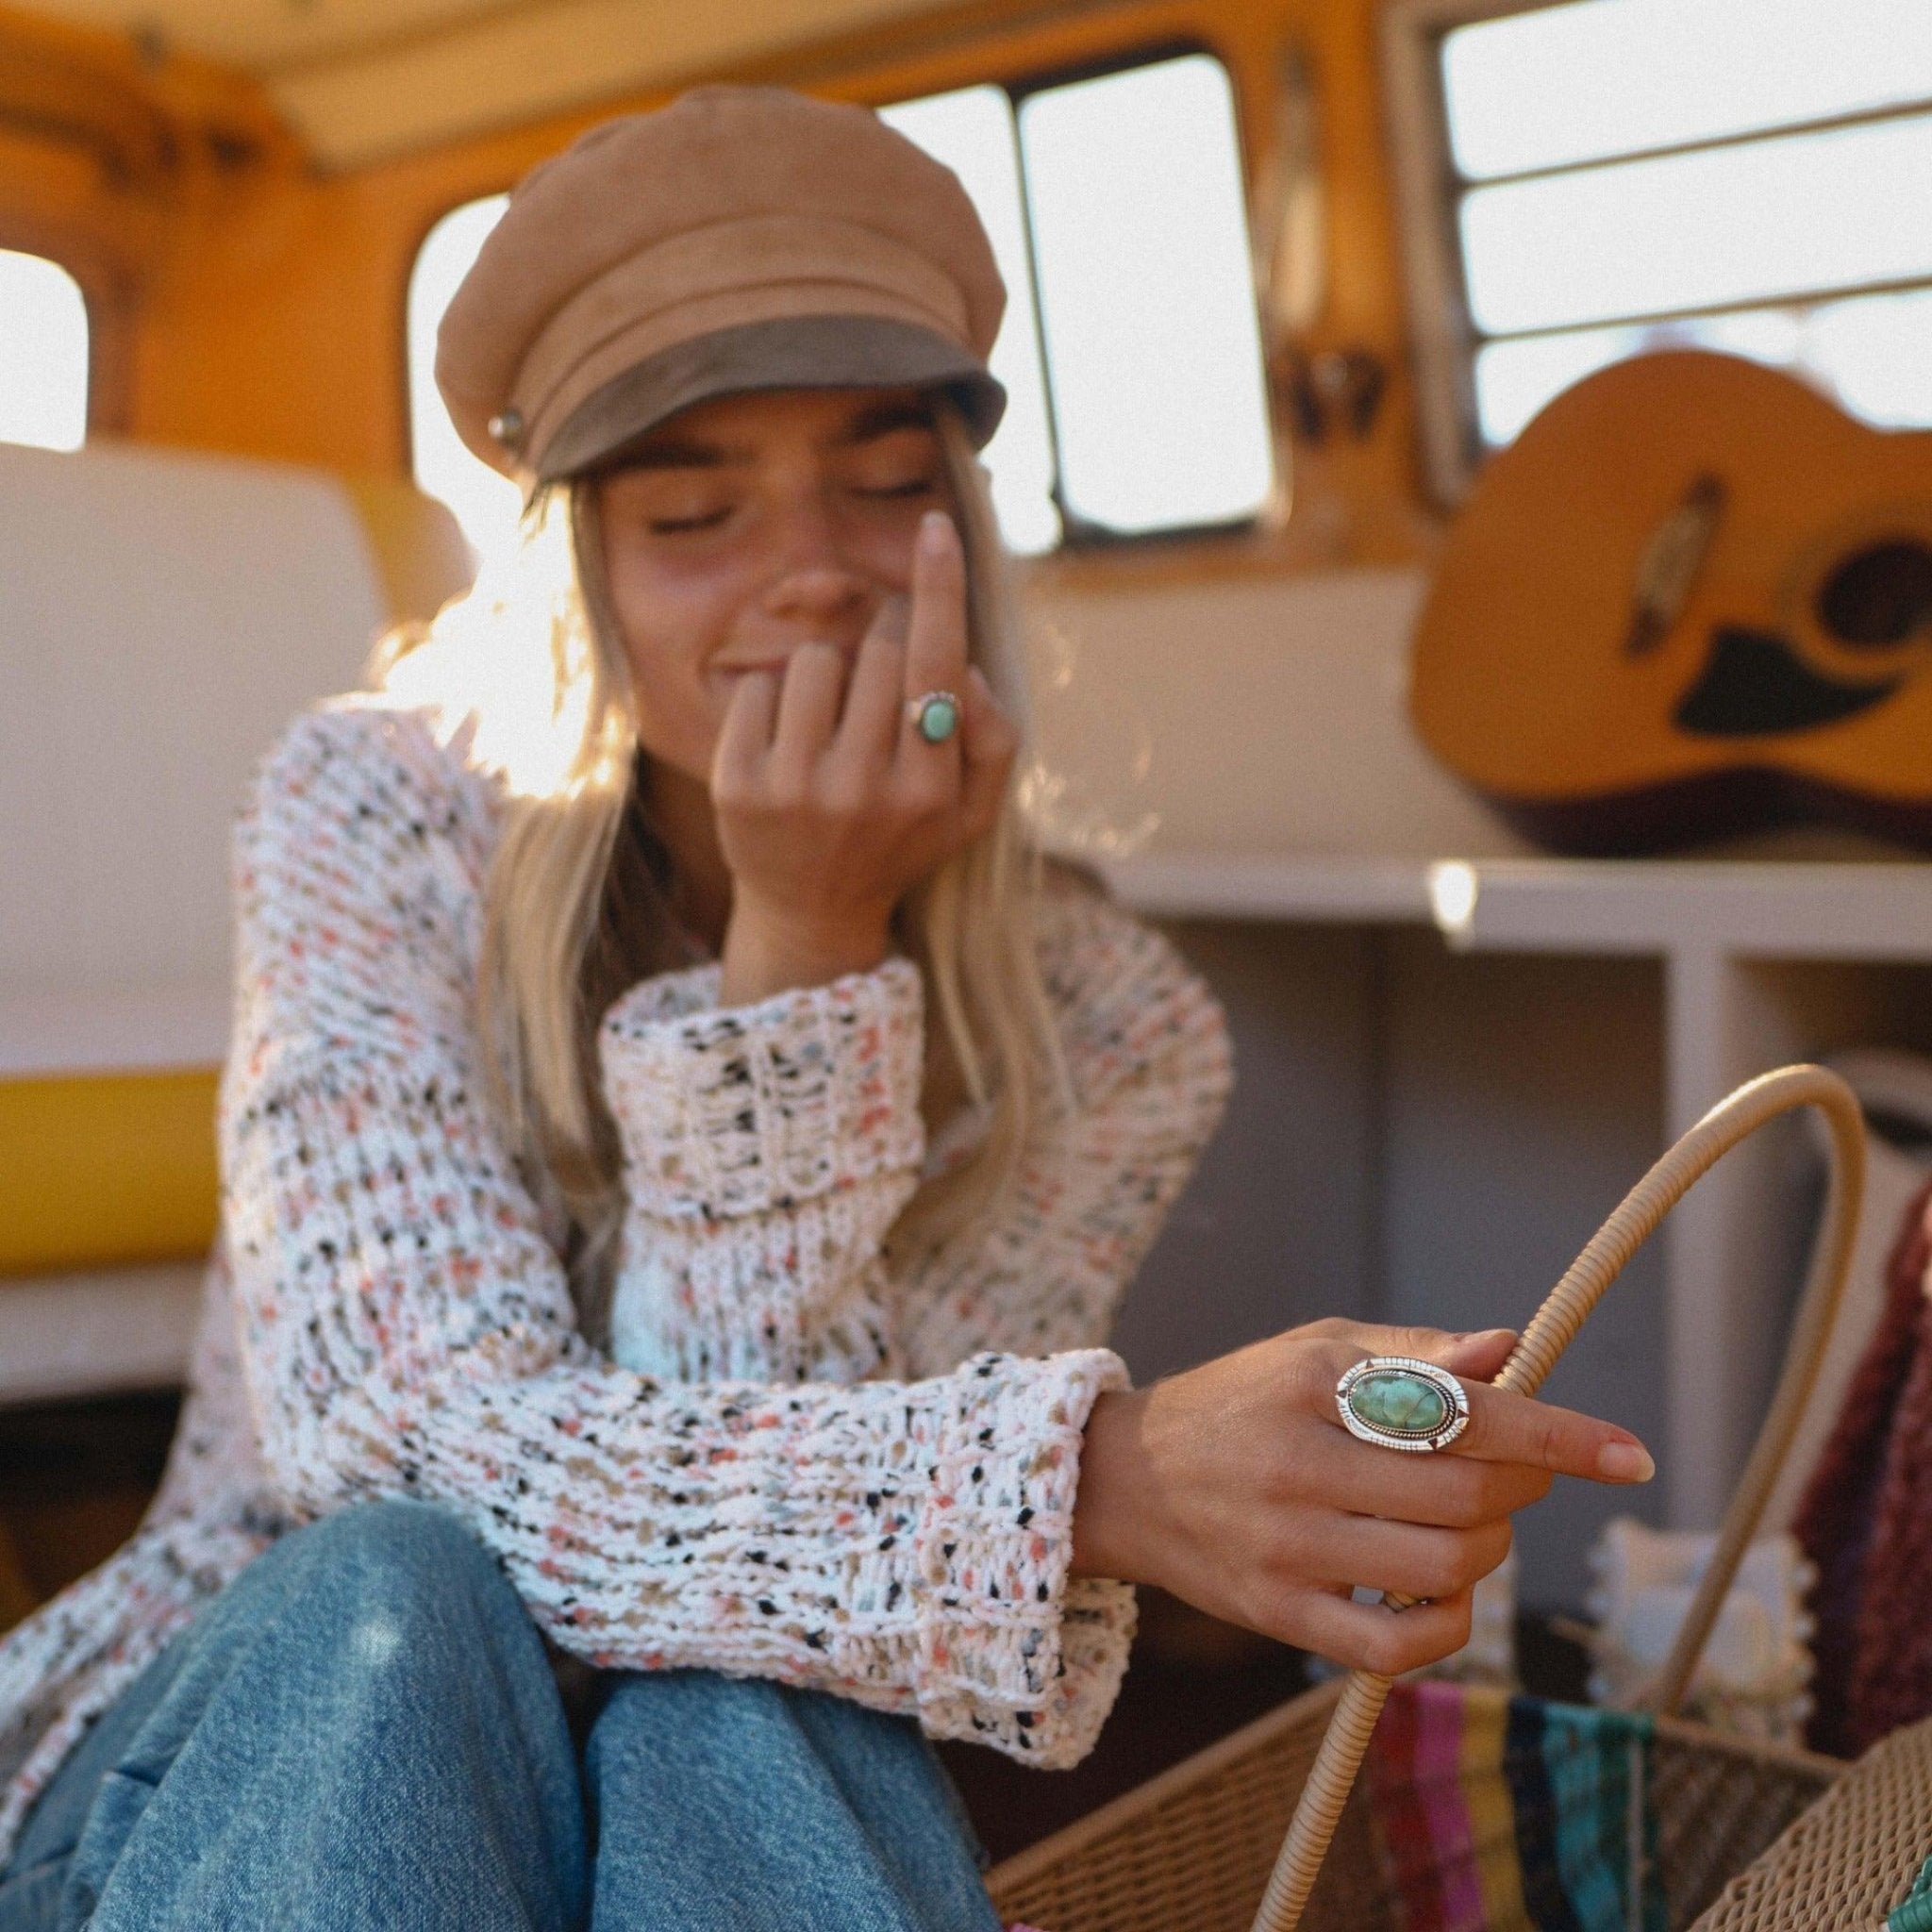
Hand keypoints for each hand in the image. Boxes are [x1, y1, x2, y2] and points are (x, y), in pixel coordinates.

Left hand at [712, 511, 1018, 1003]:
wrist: (812, 913)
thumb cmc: (901, 842)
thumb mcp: (972, 813)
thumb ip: (995, 740)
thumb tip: (968, 667)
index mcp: (927, 789)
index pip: (936, 665)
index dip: (938, 589)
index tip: (933, 527)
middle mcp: (862, 790)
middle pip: (877, 652)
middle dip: (881, 648)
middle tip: (878, 690)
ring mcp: (794, 790)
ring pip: (815, 661)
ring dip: (827, 674)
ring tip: (830, 728)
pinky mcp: (737, 787)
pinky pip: (759, 686)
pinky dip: (775, 700)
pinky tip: (787, 745)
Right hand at [1070, 1319, 1655, 1676]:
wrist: (1124, 1480)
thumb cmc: (1238, 1402)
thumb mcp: (1313, 1351)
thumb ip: (1414, 1353)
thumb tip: (1513, 1350)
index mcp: (1315, 1384)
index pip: (1463, 1411)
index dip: (1561, 1435)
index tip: (1631, 1454)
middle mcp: (1300, 1463)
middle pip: (1468, 1496)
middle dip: (1522, 1487)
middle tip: (1516, 1472)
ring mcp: (1288, 1547)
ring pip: (1444, 1570)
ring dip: (1488, 1551)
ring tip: (1469, 1523)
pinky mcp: (1279, 1614)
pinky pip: (1396, 1646)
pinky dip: (1446, 1624)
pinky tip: (1438, 1592)